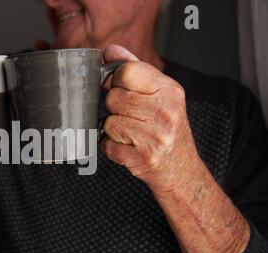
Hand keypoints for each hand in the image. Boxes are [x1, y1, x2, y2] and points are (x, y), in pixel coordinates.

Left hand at [101, 45, 200, 192]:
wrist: (180, 167)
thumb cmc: (166, 128)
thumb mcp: (159, 94)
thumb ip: (135, 69)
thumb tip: (110, 51)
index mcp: (169, 91)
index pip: (126, 72)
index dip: (118, 81)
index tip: (124, 89)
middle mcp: (165, 112)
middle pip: (113, 98)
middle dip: (115, 108)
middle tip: (130, 116)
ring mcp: (154, 137)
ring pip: (108, 122)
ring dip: (113, 129)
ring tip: (130, 132)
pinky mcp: (141, 158)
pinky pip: (107, 145)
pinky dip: (111, 147)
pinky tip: (127, 146)